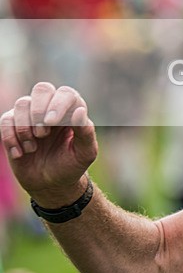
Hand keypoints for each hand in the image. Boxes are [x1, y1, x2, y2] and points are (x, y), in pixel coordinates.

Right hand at [0, 82, 97, 206]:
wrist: (51, 184)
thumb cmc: (71, 165)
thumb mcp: (85, 153)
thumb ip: (85, 132)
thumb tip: (80, 111)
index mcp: (72, 112)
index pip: (66, 93)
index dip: (58, 104)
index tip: (52, 122)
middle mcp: (52, 109)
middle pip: (42, 89)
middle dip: (39, 110)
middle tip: (43, 133)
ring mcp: (31, 116)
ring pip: (22, 103)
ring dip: (25, 127)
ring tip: (33, 148)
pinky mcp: (13, 127)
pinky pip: (6, 120)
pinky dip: (10, 138)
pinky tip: (20, 154)